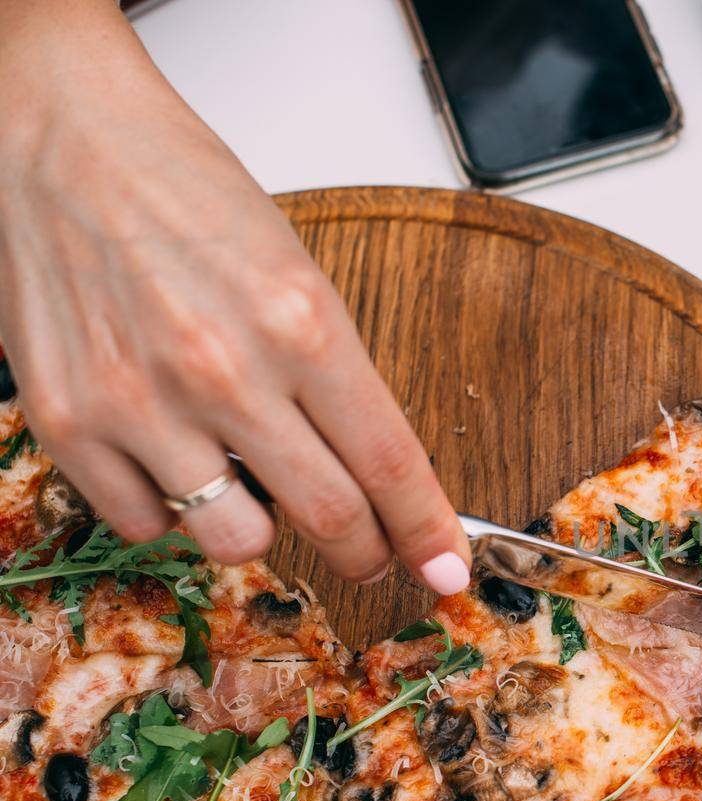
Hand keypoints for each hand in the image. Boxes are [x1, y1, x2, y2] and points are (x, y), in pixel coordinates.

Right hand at [0, 0, 470, 593]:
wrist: (60, 138)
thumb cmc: (183, 192)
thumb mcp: (298, 273)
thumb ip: (337, 375)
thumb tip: (377, 470)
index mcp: (302, 324)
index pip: (391, 463)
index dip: (428, 531)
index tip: (448, 568)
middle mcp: (226, 372)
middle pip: (331, 518)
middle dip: (367, 552)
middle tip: (373, 554)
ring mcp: (141, 403)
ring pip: (237, 541)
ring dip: (263, 532)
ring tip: (257, 488)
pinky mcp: (69, 422)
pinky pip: (145, 524)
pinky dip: (172, 511)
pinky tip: (176, 461)